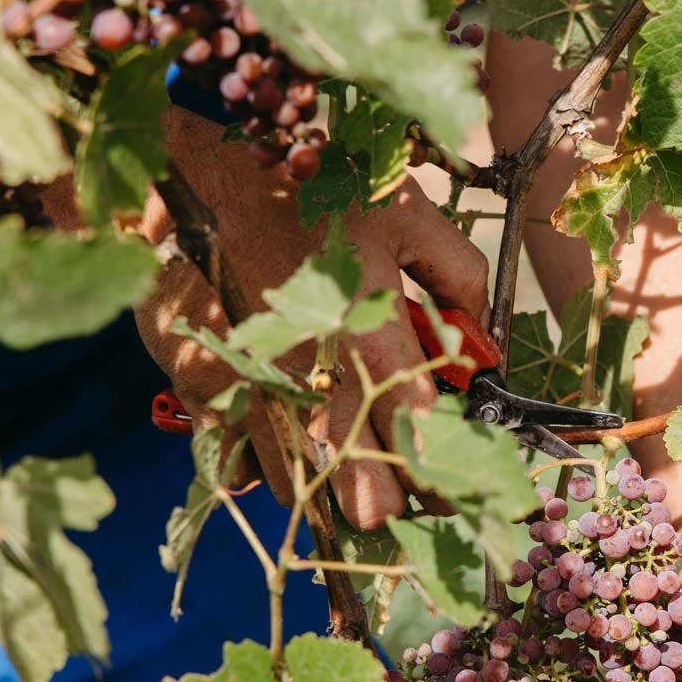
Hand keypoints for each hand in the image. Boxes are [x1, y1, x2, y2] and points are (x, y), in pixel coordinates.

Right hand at [136, 109, 487, 524]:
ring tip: (345, 475)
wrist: (201, 174)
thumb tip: (480, 337)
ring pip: (296, 478)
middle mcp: (310, 368)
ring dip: (323, 484)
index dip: (438, 470)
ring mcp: (250, 383)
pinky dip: (264, 459)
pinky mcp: (203, 386)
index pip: (413, 424)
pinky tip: (283, 438)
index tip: (449, 494)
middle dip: (380, 503)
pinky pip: (239, 454)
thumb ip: (458, 276)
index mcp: (368, 326)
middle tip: (397, 507)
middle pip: (353, 477)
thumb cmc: (313, 190)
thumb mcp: (408, 214)